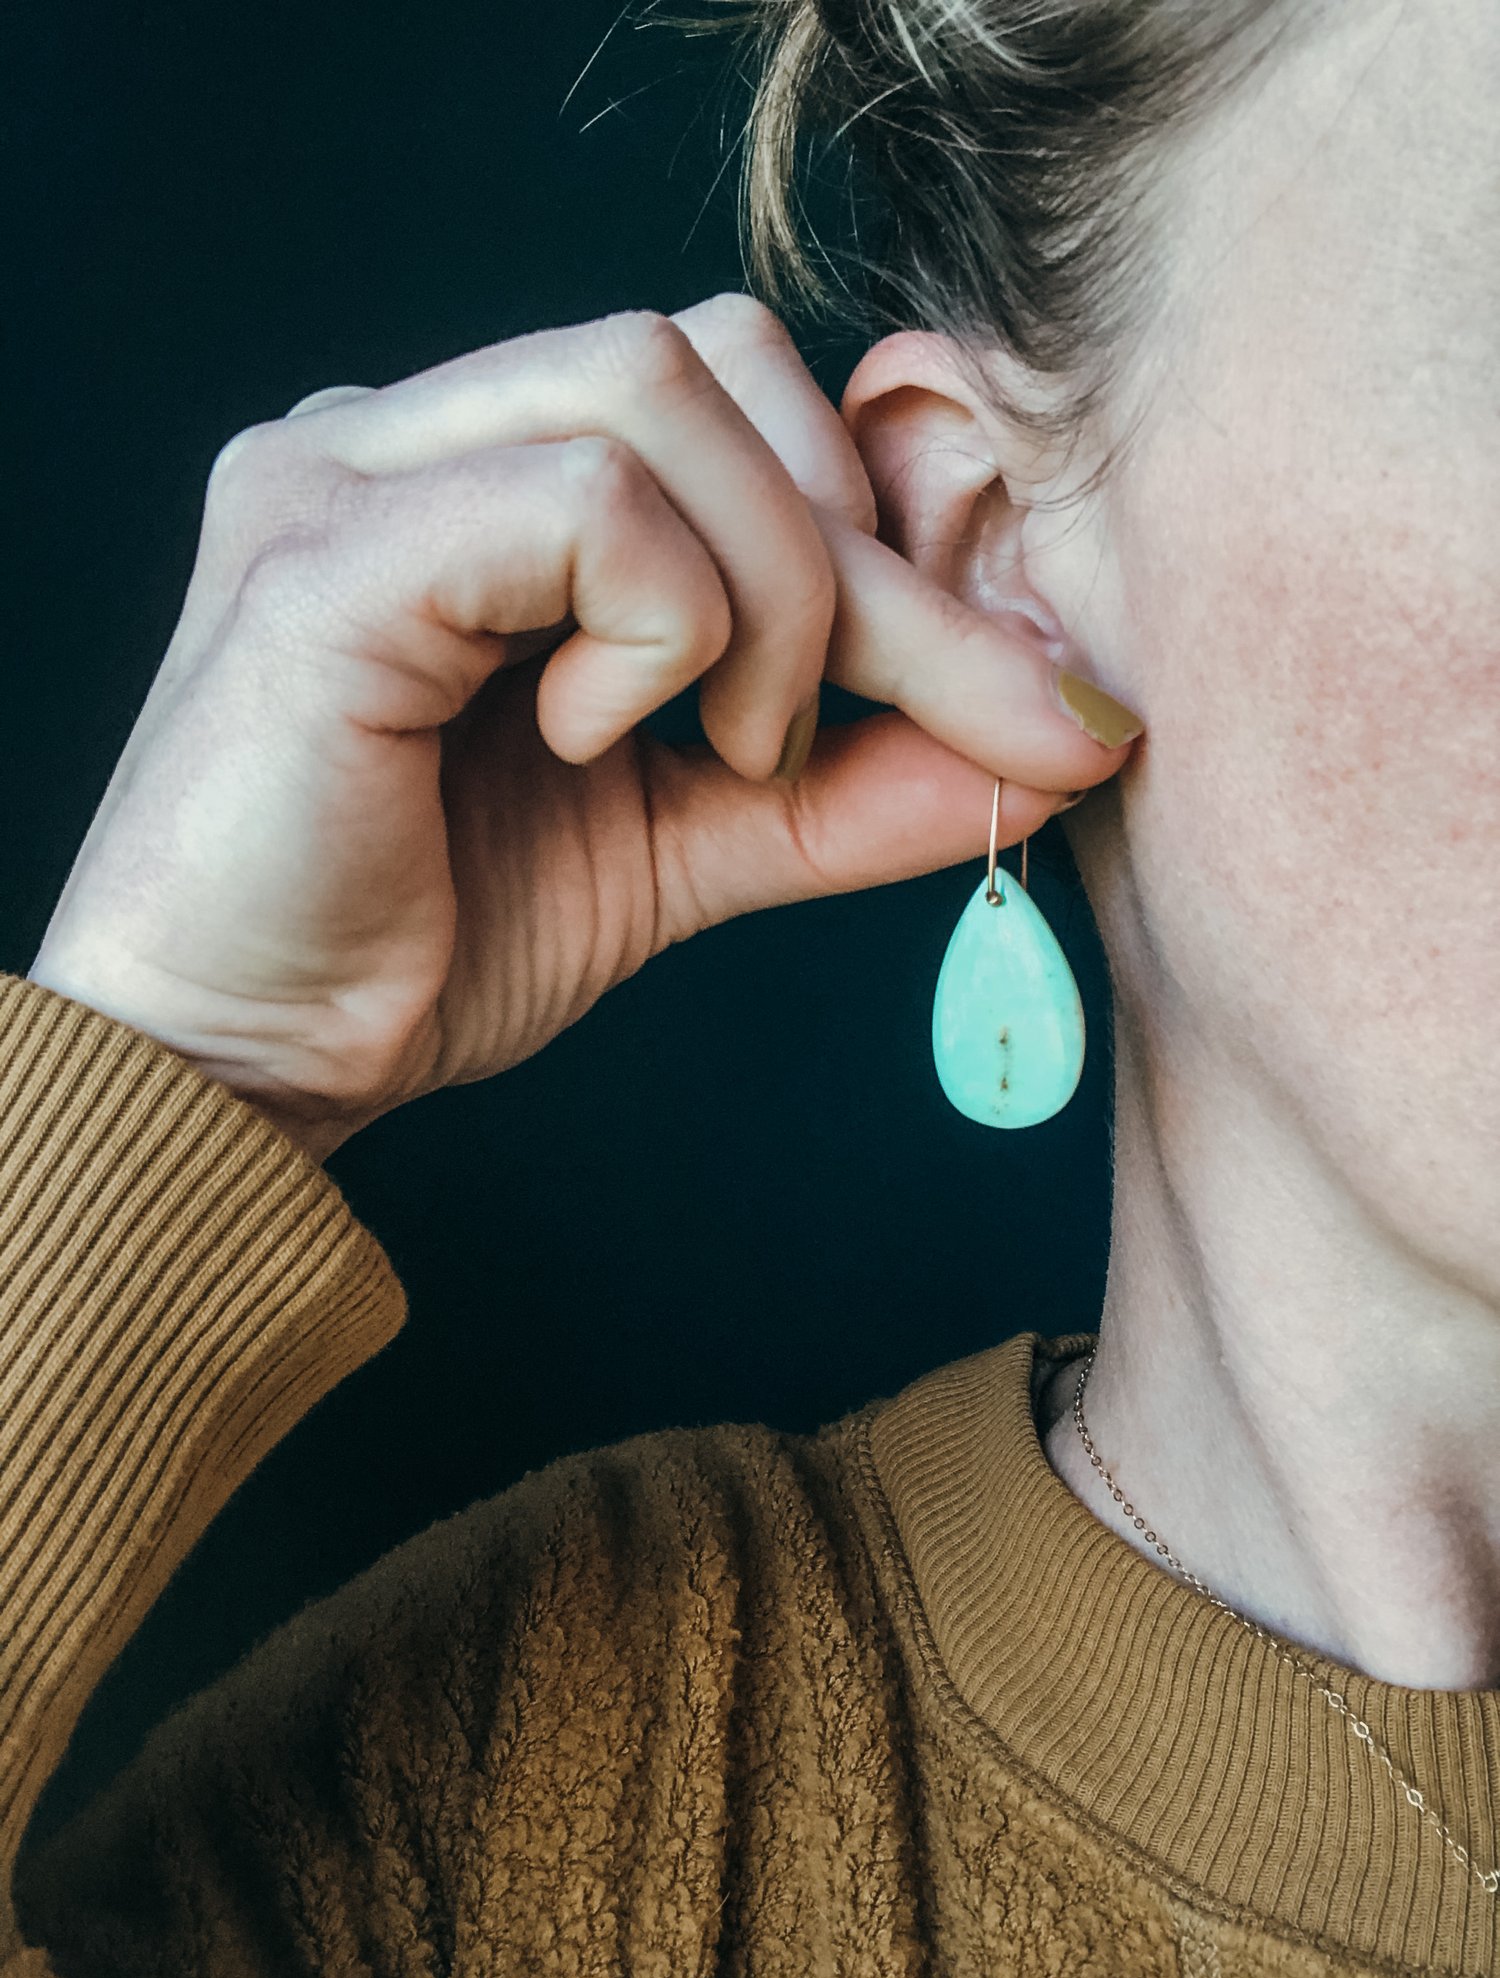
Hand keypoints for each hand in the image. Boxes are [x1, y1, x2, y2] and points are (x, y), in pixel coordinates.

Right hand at [27, 294, 1131, 1162]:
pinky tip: (592, 738)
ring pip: (655, 386)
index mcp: (482, 478)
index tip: (1008, 680)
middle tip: (851, 735)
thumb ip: (848, 779)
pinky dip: (657, 625)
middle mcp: (408, 432)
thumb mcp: (685, 846)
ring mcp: (350, 468)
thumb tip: (1054, 745)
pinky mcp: (323, 554)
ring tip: (717, 748)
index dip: (887, 520)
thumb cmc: (429, 944)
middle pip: (713, 356)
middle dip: (855, 556)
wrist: (243, 1067)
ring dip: (767, 590)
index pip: (734, 398)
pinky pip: (578, 502)